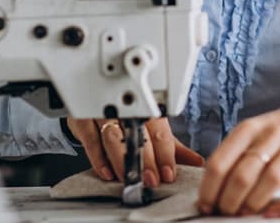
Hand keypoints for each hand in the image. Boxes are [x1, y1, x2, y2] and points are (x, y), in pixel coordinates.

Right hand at [66, 116, 204, 185]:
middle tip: (150, 179)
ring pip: (113, 135)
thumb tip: (197, 161)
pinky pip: (90, 138)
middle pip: (137, 134)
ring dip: (122, 159)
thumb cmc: (128, 118)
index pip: (160, 131)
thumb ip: (172, 146)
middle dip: (145, 159)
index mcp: (148, 110)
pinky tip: (107, 172)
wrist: (93, 99)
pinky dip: (98, 157)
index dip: (165, 154)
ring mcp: (102, 112)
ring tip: (129, 178)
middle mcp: (126, 109)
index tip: (168, 173)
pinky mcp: (82, 118)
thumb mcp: (153, 130)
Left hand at [196, 82, 279, 216]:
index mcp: (250, 128)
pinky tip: (273, 214)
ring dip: (253, 203)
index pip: (220, 162)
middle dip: (228, 201)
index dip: (208, 189)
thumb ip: (236, 154)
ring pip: (271, 180)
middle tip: (224, 213)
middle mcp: (273, 135)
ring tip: (244, 214)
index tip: (204, 205)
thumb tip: (211, 190)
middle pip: (243, 174)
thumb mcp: (255, 131)